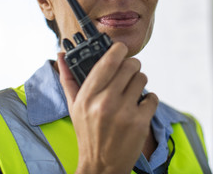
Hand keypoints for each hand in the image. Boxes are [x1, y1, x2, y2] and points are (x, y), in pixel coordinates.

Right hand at [58, 42, 157, 173]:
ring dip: (139, 82)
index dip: (118, 50)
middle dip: (132, 66)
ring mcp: (124, 112)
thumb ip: (68, 79)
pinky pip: (152, 97)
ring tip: (132, 92)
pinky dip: (148, 100)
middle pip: (130, 66)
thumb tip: (60, 56)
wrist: (101, 165)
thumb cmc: (88, 133)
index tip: (120, 49)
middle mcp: (105, 102)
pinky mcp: (140, 122)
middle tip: (129, 72)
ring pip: (142, 78)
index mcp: (87, 96)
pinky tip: (139, 107)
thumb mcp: (74, 107)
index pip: (107, 62)